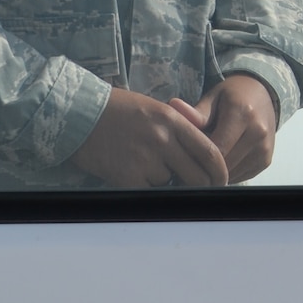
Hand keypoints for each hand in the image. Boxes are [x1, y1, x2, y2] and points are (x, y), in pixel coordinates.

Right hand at [70, 87, 228, 187]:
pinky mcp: (127, 177)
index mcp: (174, 121)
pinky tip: (133, 172)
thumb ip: (181, 130)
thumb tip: (203, 158)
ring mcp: (145, 159)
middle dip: (200, 186)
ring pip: (171, 184)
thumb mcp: (157, 111)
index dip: (220, 172)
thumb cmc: (119, 110)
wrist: (80, 114)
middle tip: (197, 189)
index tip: (222, 181)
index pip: (210, 152)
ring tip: (145, 165)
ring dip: (165, 182)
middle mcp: (163, 139)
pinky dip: (145, 188)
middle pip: (197, 176)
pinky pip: (149, 192)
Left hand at [177, 75, 279, 183]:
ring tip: (203, 159)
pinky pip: (239, 176)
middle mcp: (258, 133)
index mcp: (243, 113)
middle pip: (223, 165)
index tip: (181, 156)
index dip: (195, 156)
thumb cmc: (232, 96)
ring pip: (231, 174)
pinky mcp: (266, 161)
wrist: (263, 96)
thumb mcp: (213, 98)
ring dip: (215, 172)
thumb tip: (173, 108)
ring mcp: (264, 149)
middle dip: (203, 166)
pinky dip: (226, 172)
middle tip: (188, 161)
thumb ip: (196, 112)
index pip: (215, 149)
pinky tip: (219, 160)